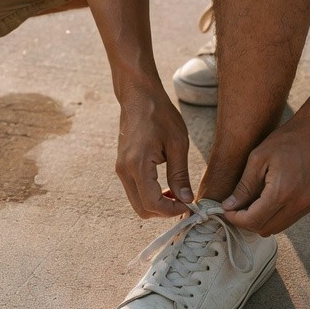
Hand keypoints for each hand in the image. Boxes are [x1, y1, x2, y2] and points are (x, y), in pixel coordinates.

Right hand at [115, 89, 193, 218]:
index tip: (189, 206)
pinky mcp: (122, 166)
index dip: (171, 211)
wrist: (139, 96)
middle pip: (142, 209)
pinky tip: (166, 186)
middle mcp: (124, 170)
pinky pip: (135, 191)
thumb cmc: (160, 114)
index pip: (152, 204)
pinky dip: (150, 196)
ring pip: (137, 202)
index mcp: (138, 164)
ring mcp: (121, 169)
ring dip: (157, 204)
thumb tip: (186, 199)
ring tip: (177, 193)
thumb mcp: (177, 143)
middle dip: (164, 212)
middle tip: (184, 202)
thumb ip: (180, 174)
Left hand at [220, 112, 309, 236]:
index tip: (226, 209)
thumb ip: (244, 186)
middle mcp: (297, 204)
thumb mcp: (258, 158)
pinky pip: (288, 220)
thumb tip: (229, 206)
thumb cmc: (286, 141)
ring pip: (277, 228)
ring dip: (261, 220)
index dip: (236, 218)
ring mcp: (307, 205)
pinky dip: (274, 216)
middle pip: (264, 228)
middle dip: (246, 221)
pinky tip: (267, 200)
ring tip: (250, 203)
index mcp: (282, 192)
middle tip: (236, 206)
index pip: (253, 220)